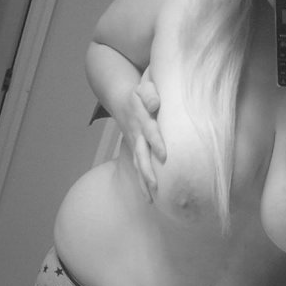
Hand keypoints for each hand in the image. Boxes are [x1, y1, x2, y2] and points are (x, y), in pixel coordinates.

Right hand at [121, 68, 165, 200]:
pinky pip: (138, 168)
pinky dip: (142, 183)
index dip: (156, 142)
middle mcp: (137, 134)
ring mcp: (135, 144)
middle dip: (147, 170)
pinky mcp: (135, 151)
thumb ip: (150, 94)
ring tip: (151, 198)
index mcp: (141, 118)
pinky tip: (149, 199)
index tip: (163, 155)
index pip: (150, 131)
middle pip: (141, 154)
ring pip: (138, 165)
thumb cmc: (140, 93)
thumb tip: (155, 105)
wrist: (122, 100)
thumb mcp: (144, 87)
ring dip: (143, 181)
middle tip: (155, 185)